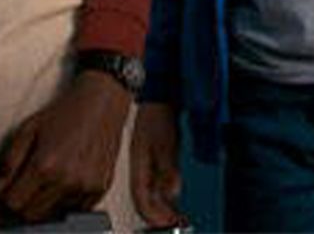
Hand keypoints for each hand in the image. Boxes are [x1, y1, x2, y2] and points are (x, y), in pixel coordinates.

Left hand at [0, 70, 130, 222]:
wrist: (103, 101)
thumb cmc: (67, 111)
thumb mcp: (29, 129)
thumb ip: (9, 162)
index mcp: (45, 165)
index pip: (13, 203)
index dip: (6, 197)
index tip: (7, 189)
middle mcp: (67, 180)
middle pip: (32, 213)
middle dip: (24, 202)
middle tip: (26, 185)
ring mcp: (86, 186)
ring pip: (53, 213)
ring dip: (47, 201)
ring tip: (51, 177)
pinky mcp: (100, 187)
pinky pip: (76, 208)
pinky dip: (68, 200)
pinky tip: (68, 179)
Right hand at [130, 102, 184, 227]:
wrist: (157, 93)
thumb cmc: (157, 114)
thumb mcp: (165, 143)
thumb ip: (167, 169)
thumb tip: (171, 193)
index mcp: (138, 166)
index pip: (142, 200)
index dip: (153, 215)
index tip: (167, 224)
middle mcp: (140, 167)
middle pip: (146, 199)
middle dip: (159, 215)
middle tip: (175, 223)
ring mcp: (146, 162)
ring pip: (150, 192)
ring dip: (162, 206)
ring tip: (175, 217)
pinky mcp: (154, 156)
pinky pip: (155, 181)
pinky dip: (164, 192)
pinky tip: (171, 197)